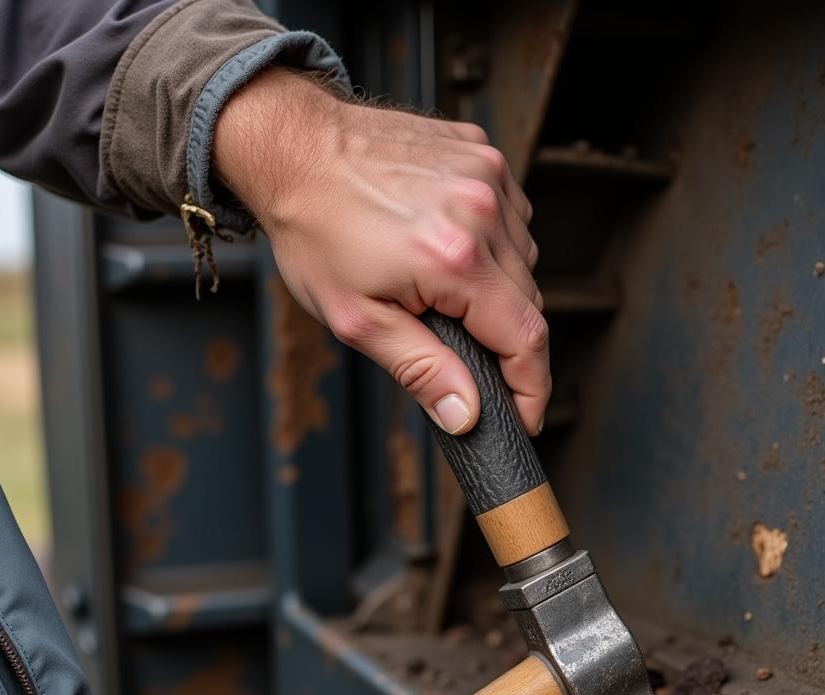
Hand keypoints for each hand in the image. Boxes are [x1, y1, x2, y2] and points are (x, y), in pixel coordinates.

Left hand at [214, 69, 548, 435]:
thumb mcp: (356, 320)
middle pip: (529, 303)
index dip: (532, 389)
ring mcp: (487, 175)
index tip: (525, 416)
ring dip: (497, 291)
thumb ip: (420, 371)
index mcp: (455, 258)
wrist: (292, 148)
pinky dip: (491, 245)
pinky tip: (446, 245)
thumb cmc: (314, 230)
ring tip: (440, 289)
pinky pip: (510, 219)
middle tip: (459, 353)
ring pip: (523, 261)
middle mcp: (482, 211)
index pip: (527, 339)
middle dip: (503, 342)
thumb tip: (464, 413)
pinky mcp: (482, 153)